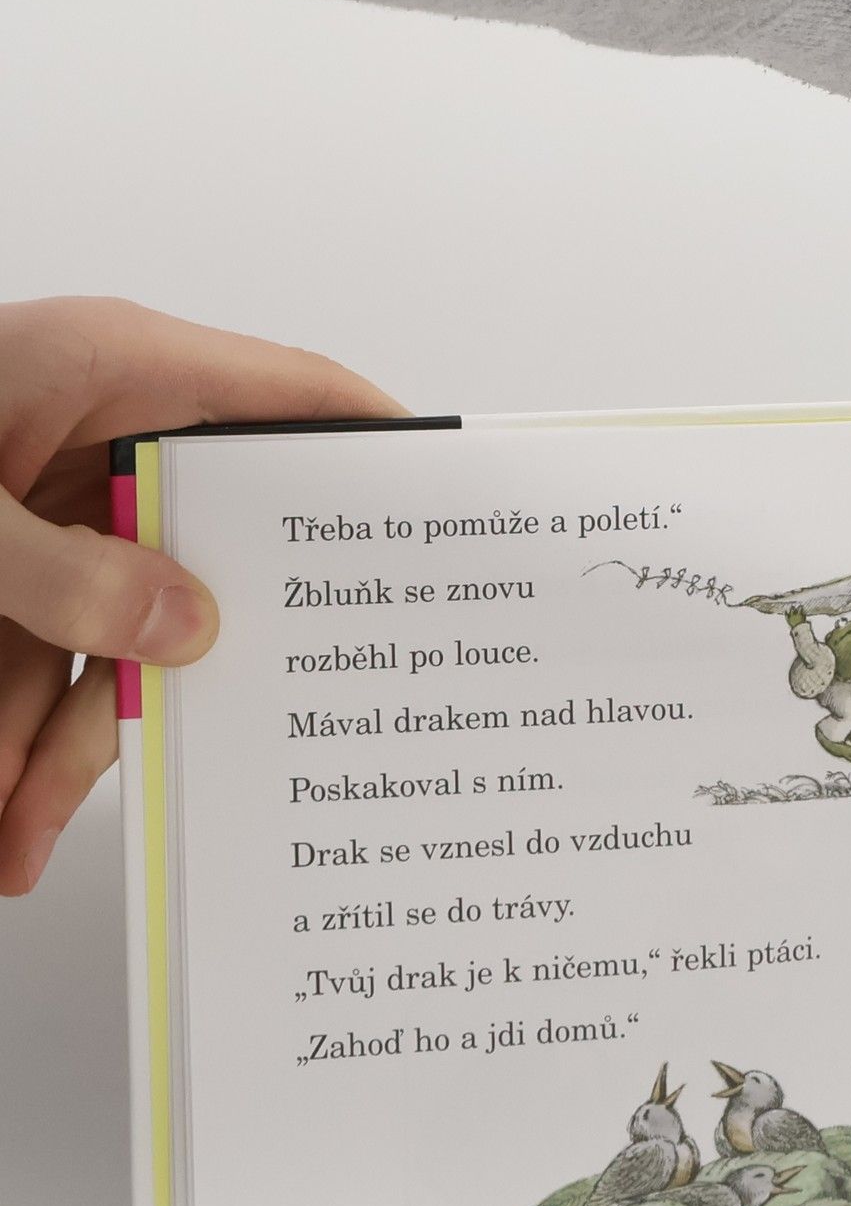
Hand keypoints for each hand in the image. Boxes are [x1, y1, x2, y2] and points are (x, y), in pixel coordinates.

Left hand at [0, 298, 403, 894]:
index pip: (294, 400)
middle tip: (291, 736)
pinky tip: (5, 827)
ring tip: (23, 832)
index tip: (451, 517)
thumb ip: (68, 574)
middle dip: (218, 671)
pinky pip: (47, 678)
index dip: (379, 453)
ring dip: (76, 751)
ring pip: (124, 649)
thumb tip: (187, 629)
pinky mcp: (6, 585)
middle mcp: (98, 447)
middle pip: (219, 561)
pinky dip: (20, 755)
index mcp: (111, 373)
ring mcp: (51, 522)